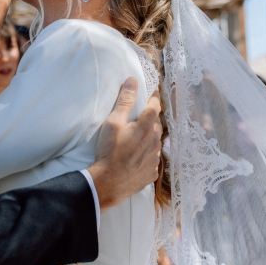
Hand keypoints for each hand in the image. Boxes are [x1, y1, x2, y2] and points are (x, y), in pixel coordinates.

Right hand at [86, 78, 162, 209]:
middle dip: (150, 118)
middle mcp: (155, 141)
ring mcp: (155, 158)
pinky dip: (147, 154)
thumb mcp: (113, 122)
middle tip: (140, 116)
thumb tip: (133, 81)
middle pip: (156, 124)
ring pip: (156, 142)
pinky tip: (137, 156)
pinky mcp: (152, 172)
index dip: (154, 97)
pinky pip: (152, 159)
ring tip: (137, 138)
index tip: (153, 90)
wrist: (109, 183)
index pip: (155, 106)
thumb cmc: (109, 151)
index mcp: (147, 127)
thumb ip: (125, 101)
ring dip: (149, 137)